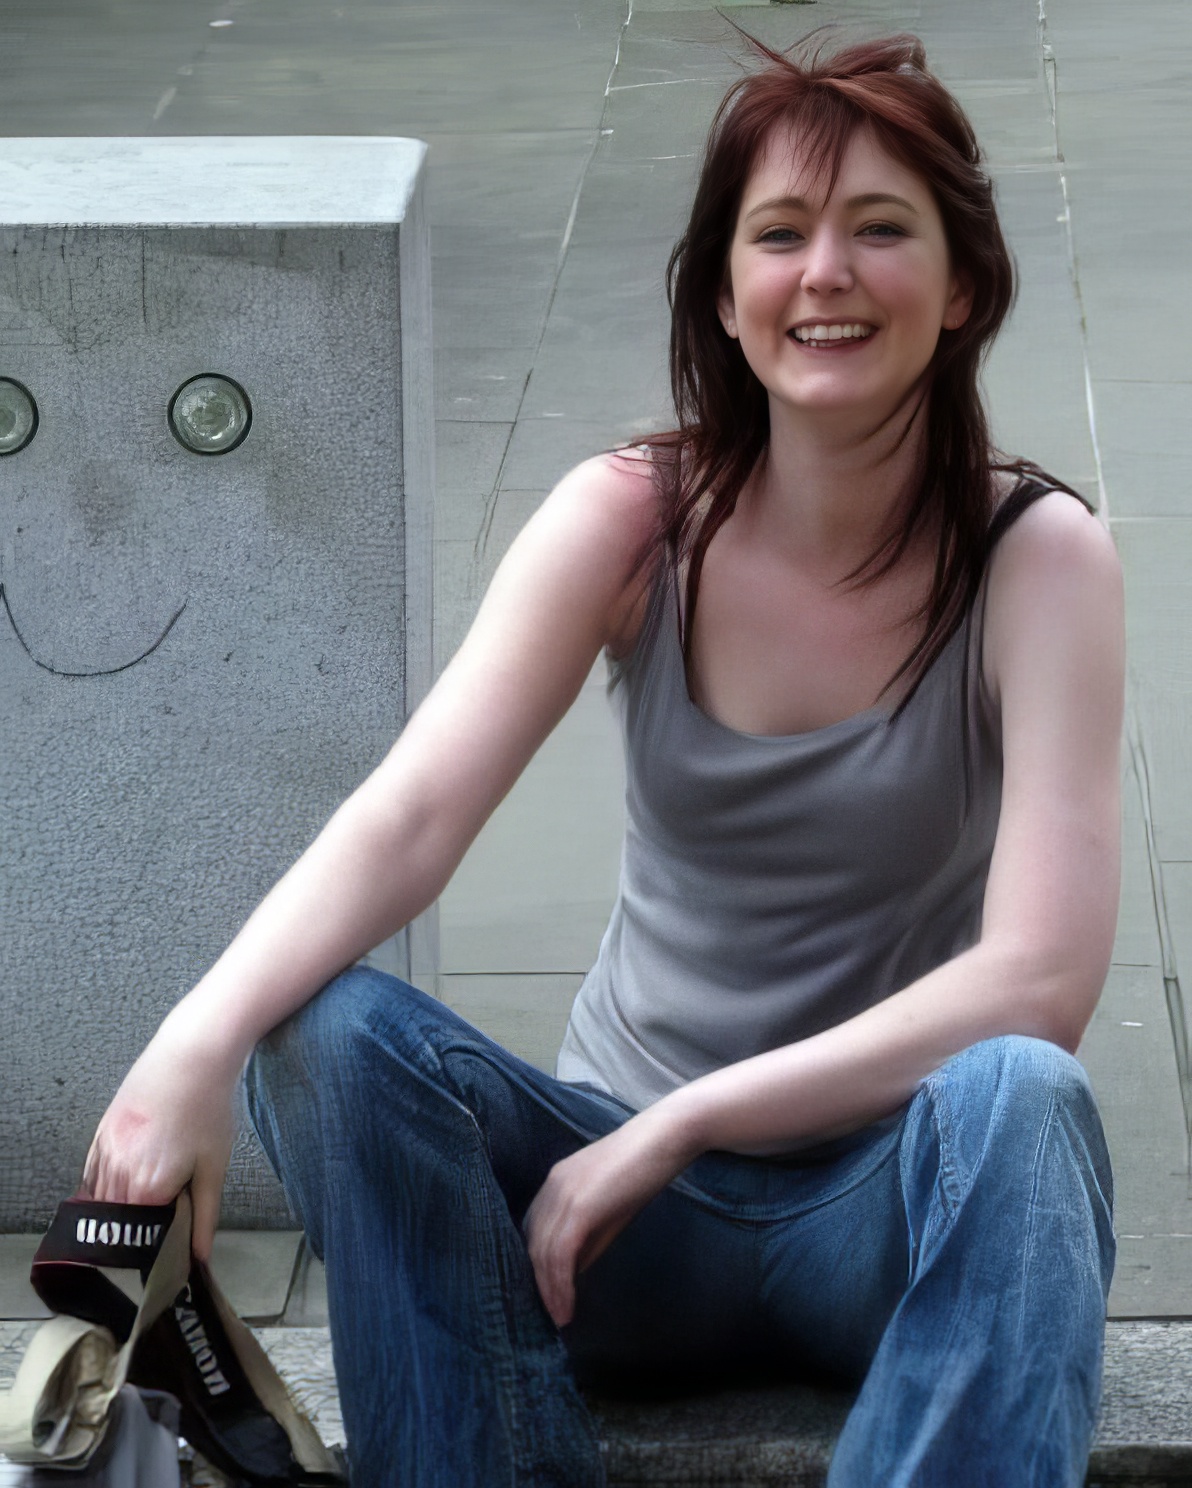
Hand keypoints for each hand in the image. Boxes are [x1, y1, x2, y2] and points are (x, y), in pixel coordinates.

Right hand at [81, 1007, 240, 1261]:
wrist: (192, 1056)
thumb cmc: (208, 1109)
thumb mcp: (214, 1168)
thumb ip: (205, 1217)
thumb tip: (199, 1258)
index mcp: (146, 1189)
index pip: (139, 1237)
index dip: (156, 1244)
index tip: (172, 1243)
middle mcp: (117, 1174)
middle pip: (117, 1221)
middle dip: (136, 1228)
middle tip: (162, 1222)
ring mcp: (105, 1152)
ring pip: (101, 1199)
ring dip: (119, 1208)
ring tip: (148, 1200)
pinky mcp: (101, 1133)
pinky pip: (93, 1174)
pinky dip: (105, 1186)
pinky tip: (125, 1183)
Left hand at [523, 1104, 697, 1326]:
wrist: (666, 1138)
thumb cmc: (644, 1171)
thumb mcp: (610, 1211)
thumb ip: (588, 1239)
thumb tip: (571, 1275)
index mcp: (555, 1184)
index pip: (534, 1233)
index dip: (536, 1267)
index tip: (546, 1296)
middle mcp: (550, 1187)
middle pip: (531, 1245)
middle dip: (538, 1284)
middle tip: (550, 1316)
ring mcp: (562, 1195)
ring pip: (542, 1254)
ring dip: (548, 1292)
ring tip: (560, 1319)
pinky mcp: (578, 1206)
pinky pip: (560, 1255)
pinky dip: (560, 1286)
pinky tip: (567, 1308)